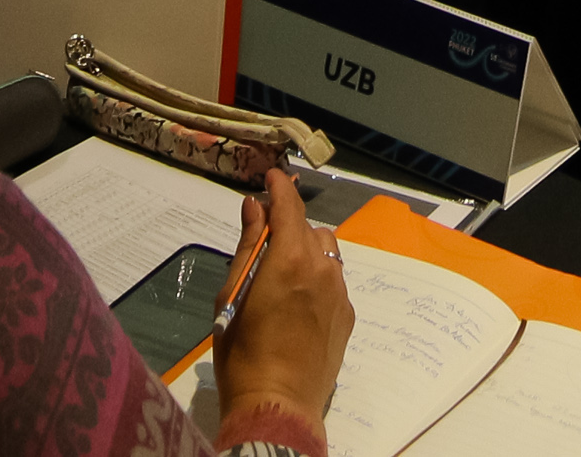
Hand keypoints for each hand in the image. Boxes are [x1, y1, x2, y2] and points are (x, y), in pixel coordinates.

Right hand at [219, 167, 355, 427]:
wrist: (278, 406)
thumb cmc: (242, 355)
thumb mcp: (232, 298)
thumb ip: (247, 248)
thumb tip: (254, 208)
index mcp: (290, 260)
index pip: (288, 206)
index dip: (279, 186)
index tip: (271, 174)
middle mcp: (323, 269)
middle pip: (308, 227)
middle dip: (288, 223)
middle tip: (264, 237)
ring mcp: (340, 293)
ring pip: (326, 251)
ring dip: (306, 248)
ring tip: (282, 272)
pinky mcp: (348, 315)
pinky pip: (334, 280)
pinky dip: (317, 276)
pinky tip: (298, 301)